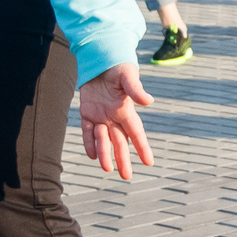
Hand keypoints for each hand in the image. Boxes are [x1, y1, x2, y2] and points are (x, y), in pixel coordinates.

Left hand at [78, 64, 155, 179]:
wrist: (101, 61)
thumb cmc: (118, 67)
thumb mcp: (127, 76)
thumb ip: (135, 89)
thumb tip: (148, 101)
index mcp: (126, 110)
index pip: (136, 133)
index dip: (142, 147)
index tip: (149, 162)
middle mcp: (115, 117)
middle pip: (120, 142)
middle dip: (124, 159)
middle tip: (127, 176)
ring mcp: (101, 116)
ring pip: (103, 139)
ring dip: (105, 153)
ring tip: (107, 168)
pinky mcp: (87, 113)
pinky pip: (87, 132)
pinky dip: (89, 143)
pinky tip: (92, 155)